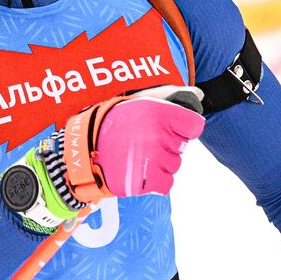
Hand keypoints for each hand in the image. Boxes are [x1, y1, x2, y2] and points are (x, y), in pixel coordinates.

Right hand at [2, 86, 204, 233]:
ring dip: (160, 163)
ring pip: (174, 165)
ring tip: (137, 155)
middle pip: (181, 146)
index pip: (194, 125)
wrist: (81, 152)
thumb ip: (169, 97)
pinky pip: (166, 183)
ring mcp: (153, 158)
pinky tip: (139, 171)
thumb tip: (198, 96)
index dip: (183, 127)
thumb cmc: (109, 123)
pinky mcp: (147, 180)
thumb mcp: (136, 101)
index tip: (168, 127)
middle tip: (142, 141)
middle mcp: (158, 134)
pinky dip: (155, 181)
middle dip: (167, 145)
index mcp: (157, 111)